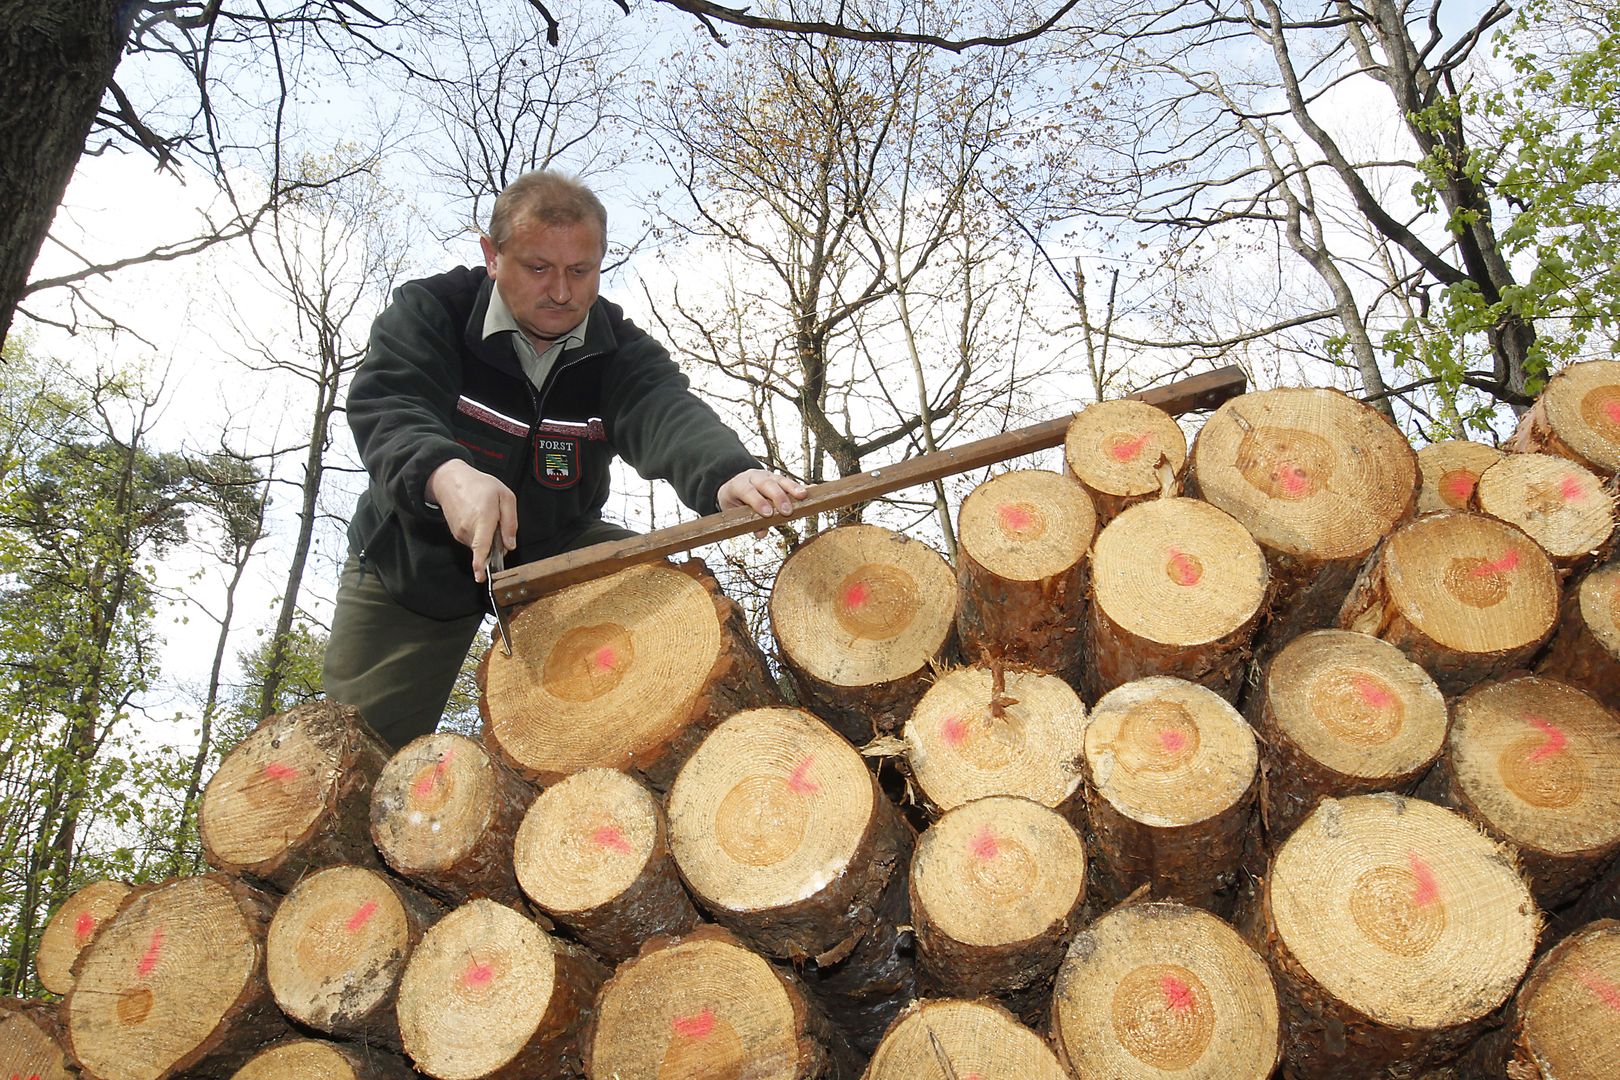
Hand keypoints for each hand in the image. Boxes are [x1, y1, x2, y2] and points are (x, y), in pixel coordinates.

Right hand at [426, 459, 517, 581]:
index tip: (480, 577)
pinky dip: (479, 535)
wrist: (451, 481)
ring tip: (485, 515)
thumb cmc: (480, 486)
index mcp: (483, 518)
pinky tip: (478, 518)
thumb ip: (510, 522)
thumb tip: (510, 545)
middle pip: (488, 548)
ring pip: (481, 546)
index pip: (482, 546)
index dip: (481, 563)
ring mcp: (460, 533)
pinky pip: (474, 541)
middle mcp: (469, 529)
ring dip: (488, 537)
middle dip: (497, 542)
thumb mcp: (505, 496)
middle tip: (498, 520)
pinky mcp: (457, 535)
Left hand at [717, 468, 808, 519]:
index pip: (748, 491)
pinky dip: (799, 487)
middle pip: (766, 484)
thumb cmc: (735, 503)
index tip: (768, 514)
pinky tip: (811, 490)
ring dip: (792, 489)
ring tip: (803, 496)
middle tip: (786, 511)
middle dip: (778, 497)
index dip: (758, 502)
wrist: (734, 486)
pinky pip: (789, 482)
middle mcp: (753, 477)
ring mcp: (767, 476)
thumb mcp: (734, 513)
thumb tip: (761, 533)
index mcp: (739, 485)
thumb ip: (748, 523)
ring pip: (780, 480)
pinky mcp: (777, 478)